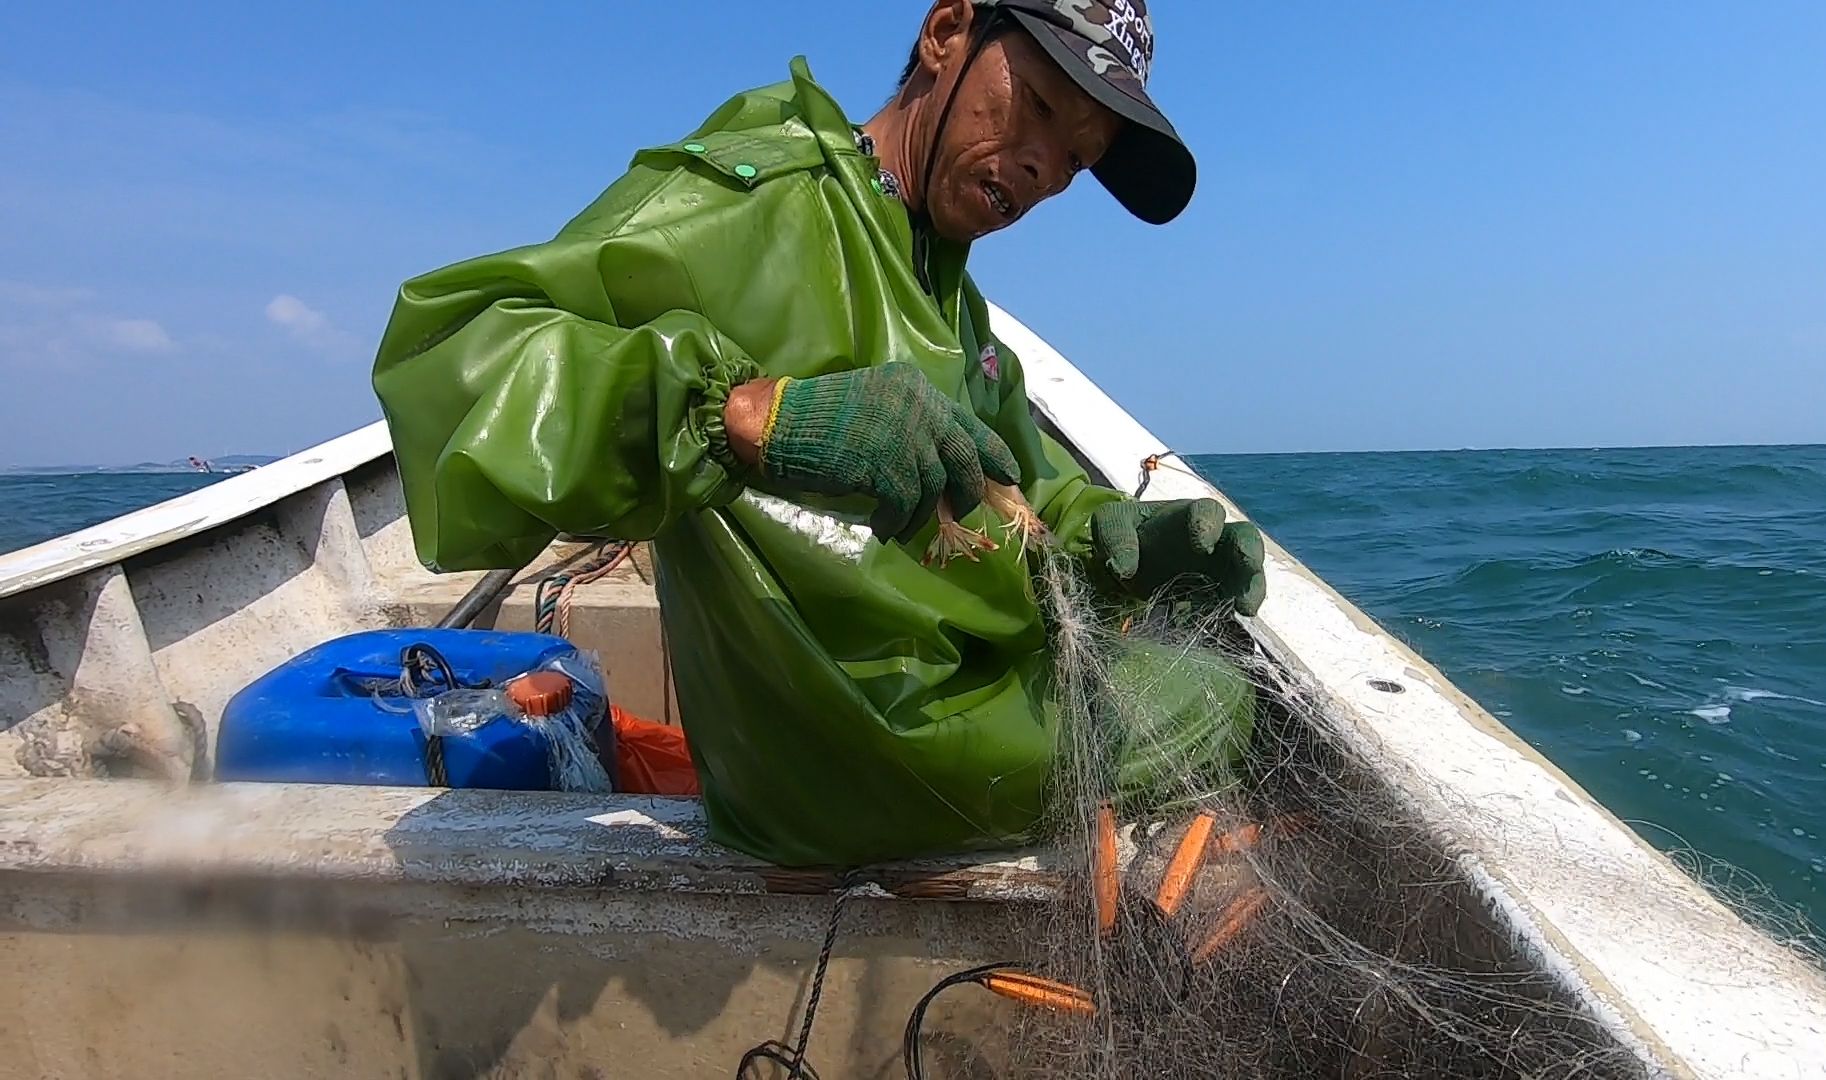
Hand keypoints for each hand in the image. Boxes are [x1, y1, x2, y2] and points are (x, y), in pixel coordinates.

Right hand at [725, 363, 1019, 543]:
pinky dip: (897, 521)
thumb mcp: (876, 407)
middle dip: (967, 491)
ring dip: (921, 513)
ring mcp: (905, 435)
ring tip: (903, 525)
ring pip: (934, 486)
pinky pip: (906, 505)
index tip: (1011, 476)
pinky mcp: (887, 464)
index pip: (969, 423)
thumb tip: (942, 466)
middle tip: (962, 512)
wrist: (778, 422)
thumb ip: (911, 425)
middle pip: (963, 457)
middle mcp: (918, 407)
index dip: (994, 452)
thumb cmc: (819, 418)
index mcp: (917, 389)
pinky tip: (883, 526)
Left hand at [1090, 498, 1266, 615]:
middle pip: (1245, 538)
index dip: (1209, 525)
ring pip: (1248, 574)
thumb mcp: (1112, 524)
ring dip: (1250, 588)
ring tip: (1244, 607)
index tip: (1202, 545)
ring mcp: (1222, 569)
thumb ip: (1115, 537)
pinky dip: (1228, 615)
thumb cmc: (1128, 534)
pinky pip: (1232, 604)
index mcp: (1189, 515)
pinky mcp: (1220, 596)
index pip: (1208, 511)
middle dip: (1249, 552)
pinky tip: (1217, 626)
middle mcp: (1215, 539)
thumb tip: (1123, 568)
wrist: (1133, 563)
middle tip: (1248, 566)